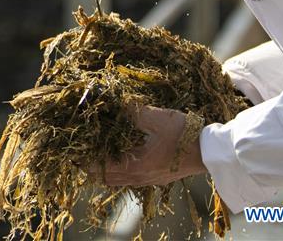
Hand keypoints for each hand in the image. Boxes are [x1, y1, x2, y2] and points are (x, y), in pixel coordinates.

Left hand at [85, 105, 206, 186]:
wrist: (210, 151)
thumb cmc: (184, 134)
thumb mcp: (157, 118)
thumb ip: (132, 111)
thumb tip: (112, 101)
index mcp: (135, 165)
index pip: (99, 167)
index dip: (84, 158)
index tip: (73, 148)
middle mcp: (138, 177)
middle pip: (104, 177)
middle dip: (90, 165)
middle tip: (79, 149)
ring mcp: (147, 180)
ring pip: (116, 179)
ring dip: (103, 168)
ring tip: (94, 151)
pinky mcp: (155, 177)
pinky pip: (127, 178)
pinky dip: (117, 169)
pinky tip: (117, 153)